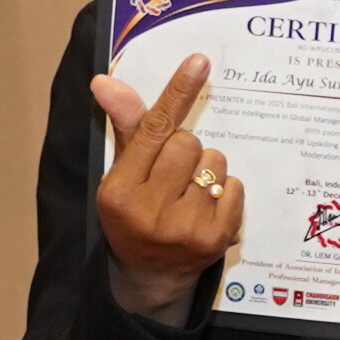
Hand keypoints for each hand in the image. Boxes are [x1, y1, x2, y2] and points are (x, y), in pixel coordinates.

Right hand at [89, 52, 243, 320]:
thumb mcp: (120, 174)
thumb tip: (105, 81)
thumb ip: (126, 127)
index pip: (153, 130)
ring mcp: (186, 228)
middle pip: (188, 142)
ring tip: (189, 193)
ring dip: (207, 170)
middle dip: (185, 150)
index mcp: (119, 191)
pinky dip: (225, 191)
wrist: (149, 277)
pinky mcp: (217, 239)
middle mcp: (151, 211)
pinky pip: (235, 187)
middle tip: (173, 175)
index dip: (178, 92)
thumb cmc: (134, 213)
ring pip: (215, 162)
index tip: (200, 62)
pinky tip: (206, 208)